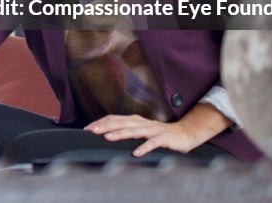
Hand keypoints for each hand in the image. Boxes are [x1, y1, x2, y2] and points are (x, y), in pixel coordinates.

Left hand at [84, 114, 201, 156]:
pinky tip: (135, 153)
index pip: (114, 119)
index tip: (87, 129)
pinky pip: (152, 143)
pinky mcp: (164, 138)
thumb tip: (106, 134)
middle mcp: (141, 123)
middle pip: (121, 123)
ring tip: (108, 138)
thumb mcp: (140, 131)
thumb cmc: (158, 134)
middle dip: (105, 126)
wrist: (184, 134)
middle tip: (92, 131)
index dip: (100, 122)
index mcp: (134, 120)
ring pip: (134, 131)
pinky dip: (144, 147)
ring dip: (120, 134)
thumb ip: (125, 131)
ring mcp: (153, 130)